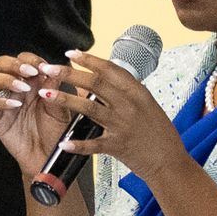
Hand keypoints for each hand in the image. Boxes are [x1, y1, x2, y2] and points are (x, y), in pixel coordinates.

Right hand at [0, 52, 77, 177]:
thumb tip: (52, 68)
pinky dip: (1, 101)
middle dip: (14, 64)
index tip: (42, 67)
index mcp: (34, 81)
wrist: (50, 156)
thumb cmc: (57, 132)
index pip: (25, 59)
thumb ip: (56, 88)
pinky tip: (15, 105)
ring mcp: (5, 101)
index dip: (31, 59)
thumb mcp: (61, 108)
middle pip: (3, 63)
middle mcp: (17, 88)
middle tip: (28, 72)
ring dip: (7, 79)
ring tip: (22, 88)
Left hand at [35, 50, 188, 186]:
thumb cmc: (159, 133)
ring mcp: (123, 125)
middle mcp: (130, 105)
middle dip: (69, 74)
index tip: (71, 53)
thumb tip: (102, 79)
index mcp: (138, 92)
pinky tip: (64, 142)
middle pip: (95, 83)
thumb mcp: (147, 105)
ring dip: (65, 99)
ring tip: (46, 93)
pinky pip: (93, 144)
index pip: (110, 69)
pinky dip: (78, 143)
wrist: (170, 162)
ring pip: (89, 108)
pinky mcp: (118, 146)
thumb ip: (126, 92)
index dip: (89, 60)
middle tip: (49, 68)